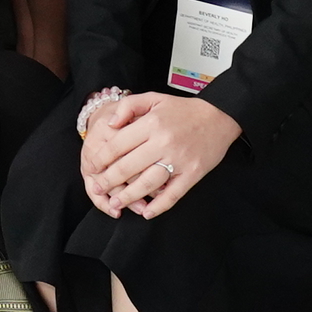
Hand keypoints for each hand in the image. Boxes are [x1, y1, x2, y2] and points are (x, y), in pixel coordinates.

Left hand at [83, 93, 239, 216]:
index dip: (101, 158)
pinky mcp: (193, 173)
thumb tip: (110, 124)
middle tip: (97, 188)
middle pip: (128, 166)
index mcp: (151, 123)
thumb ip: (129, 106)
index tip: (92, 167)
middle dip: (109, 180)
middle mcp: (163, 142)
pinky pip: (173, 194)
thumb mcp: (154, 98)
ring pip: (148, 183)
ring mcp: (179, 160)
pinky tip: (147, 213)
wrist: (219, 116)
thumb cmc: (182, 110)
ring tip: (115, 203)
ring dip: (129, 196)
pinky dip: (159, 206)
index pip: (118, 144)